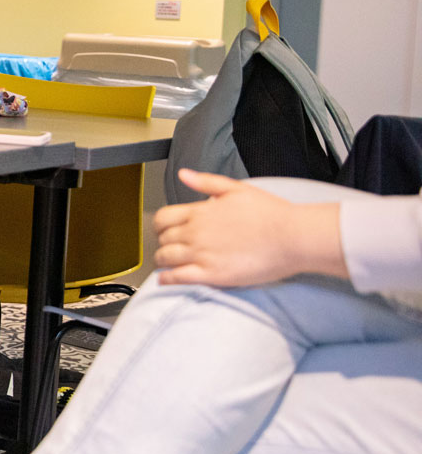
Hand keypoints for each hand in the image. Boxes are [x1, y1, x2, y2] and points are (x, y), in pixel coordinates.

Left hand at [152, 169, 345, 287]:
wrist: (293, 236)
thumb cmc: (271, 213)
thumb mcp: (237, 189)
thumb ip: (206, 182)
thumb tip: (184, 174)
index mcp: (201, 211)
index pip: (163, 218)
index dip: (160, 225)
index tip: (165, 230)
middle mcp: (196, 232)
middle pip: (162, 238)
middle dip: (163, 242)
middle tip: (170, 246)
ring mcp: (202, 254)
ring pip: (165, 257)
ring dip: (162, 260)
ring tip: (168, 262)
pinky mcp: (211, 274)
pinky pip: (177, 277)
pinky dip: (166, 279)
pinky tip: (167, 279)